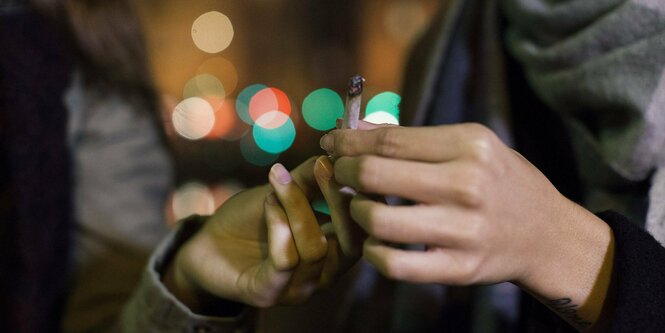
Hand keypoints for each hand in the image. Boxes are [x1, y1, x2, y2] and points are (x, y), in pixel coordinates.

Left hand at [167, 156, 361, 308]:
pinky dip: (278, 224)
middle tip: (322, 165)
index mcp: (336, 252)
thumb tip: (338, 152)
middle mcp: (325, 275)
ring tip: (276, 182)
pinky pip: (285, 260)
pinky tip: (267, 202)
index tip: (346, 158)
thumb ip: (311, 178)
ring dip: (296, 206)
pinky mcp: (268, 294)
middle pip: (351, 244)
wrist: (205, 243)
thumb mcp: (284, 192)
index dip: (361, 195)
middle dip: (338, 201)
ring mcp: (298, 289)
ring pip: (315, 248)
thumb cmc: (249, 219)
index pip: (364, 229)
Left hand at [321, 123, 612, 329]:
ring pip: (379, 221)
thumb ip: (416, 140)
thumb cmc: (501, 182)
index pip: (389, 140)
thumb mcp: (472, 145)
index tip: (331, 141)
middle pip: (375, 174)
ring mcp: (464, 230)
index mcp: (469, 146)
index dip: (349, 141)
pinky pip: (396, 264)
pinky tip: (373, 243)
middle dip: (343, 171)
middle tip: (338, 172)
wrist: (547, 234)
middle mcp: (467, 185)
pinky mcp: (459, 267)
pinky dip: (373, 254)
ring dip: (355, 211)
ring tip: (359, 206)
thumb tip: (357, 131)